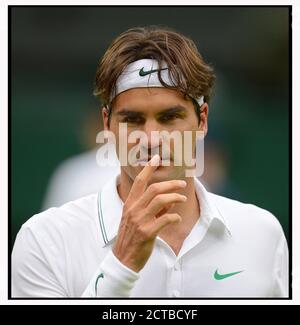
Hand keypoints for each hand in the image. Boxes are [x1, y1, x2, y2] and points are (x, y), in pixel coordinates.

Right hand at [112, 155, 186, 272]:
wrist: (123, 259)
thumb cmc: (130, 237)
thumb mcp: (135, 219)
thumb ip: (150, 208)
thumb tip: (169, 202)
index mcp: (129, 204)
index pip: (139, 181)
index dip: (148, 168)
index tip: (156, 157)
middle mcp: (134, 210)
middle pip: (154, 189)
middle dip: (171, 184)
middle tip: (182, 183)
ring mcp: (140, 221)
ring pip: (161, 201)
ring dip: (175, 197)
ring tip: (183, 199)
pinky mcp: (147, 233)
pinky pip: (165, 219)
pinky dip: (174, 217)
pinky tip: (177, 219)